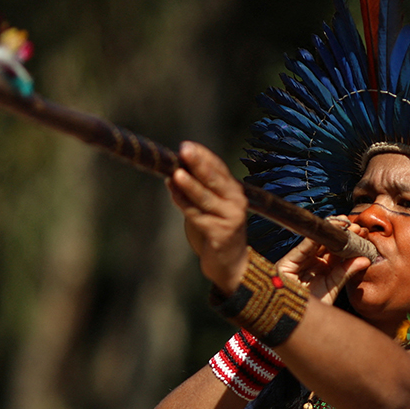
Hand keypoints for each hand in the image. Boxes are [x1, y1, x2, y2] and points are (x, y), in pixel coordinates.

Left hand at [167, 142, 249, 292]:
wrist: (230, 263)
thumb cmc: (215, 230)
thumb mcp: (209, 206)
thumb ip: (197, 189)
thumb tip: (174, 171)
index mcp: (233, 190)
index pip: (218, 167)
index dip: (203, 156)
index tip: (186, 145)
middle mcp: (236, 201)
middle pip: (215, 178)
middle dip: (198, 163)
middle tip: (184, 150)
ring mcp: (231, 217)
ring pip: (205, 197)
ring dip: (190, 185)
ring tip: (177, 174)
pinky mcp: (221, 234)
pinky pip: (198, 216)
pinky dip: (184, 204)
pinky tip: (173, 194)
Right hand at [275, 217, 370, 304]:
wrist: (295, 325)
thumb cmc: (314, 310)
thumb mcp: (333, 288)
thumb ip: (346, 273)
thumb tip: (365, 259)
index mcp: (320, 270)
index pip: (334, 251)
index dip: (346, 241)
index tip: (360, 232)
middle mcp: (308, 264)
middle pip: (325, 244)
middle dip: (340, 234)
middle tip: (356, 227)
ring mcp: (297, 263)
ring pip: (314, 242)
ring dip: (330, 232)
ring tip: (345, 226)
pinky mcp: (286, 264)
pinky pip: (302, 248)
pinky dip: (315, 239)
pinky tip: (328, 232)